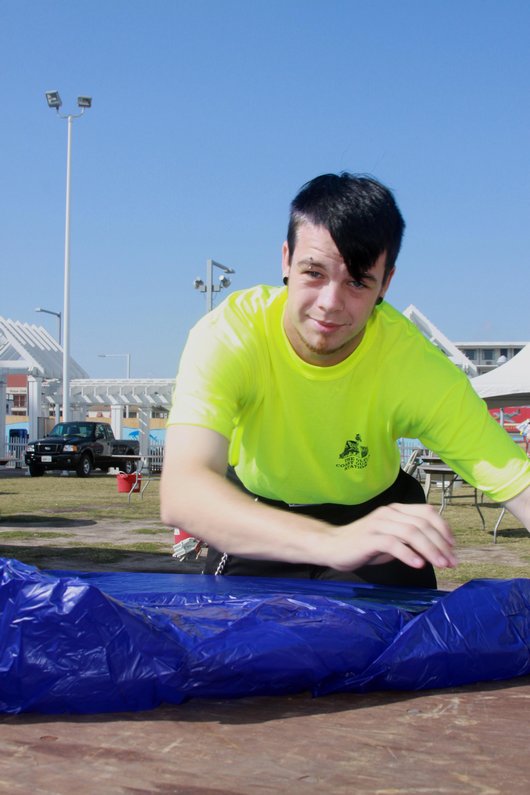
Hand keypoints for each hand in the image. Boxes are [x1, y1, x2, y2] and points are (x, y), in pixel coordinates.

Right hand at [327, 502, 456, 571]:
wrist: (332, 546)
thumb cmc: (363, 544)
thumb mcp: (392, 539)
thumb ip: (411, 540)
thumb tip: (436, 550)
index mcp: (396, 510)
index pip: (427, 512)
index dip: (443, 528)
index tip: (453, 546)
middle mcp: (389, 513)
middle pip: (422, 524)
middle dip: (441, 544)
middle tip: (452, 562)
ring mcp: (379, 524)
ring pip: (411, 532)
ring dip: (430, 550)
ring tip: (441, 564)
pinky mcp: (369, 538)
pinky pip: (393, 543)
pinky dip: (408, 554)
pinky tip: (418, 564)